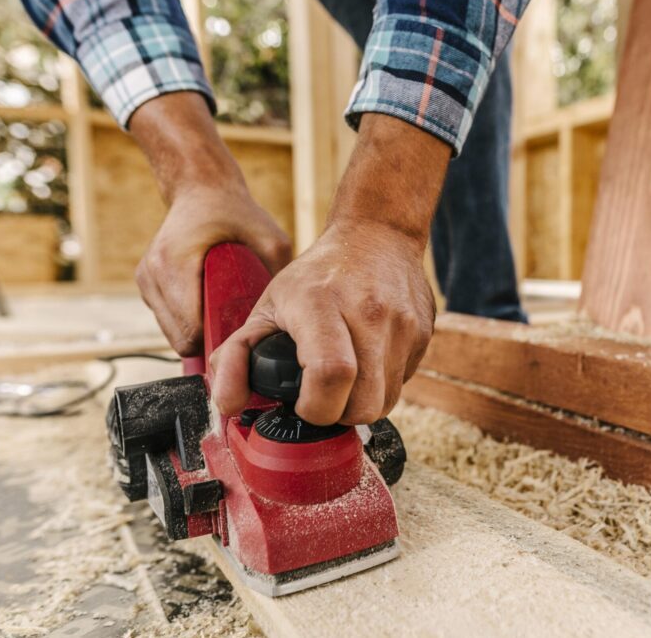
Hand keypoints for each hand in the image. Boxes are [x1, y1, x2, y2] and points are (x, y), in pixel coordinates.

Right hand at [135, 186, 291, 355]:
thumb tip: (290, 311)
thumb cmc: (234, 211)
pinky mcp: (146, 283)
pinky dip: (188, 319)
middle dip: (208, 340)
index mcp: (175, 263)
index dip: (217, 342)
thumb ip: (278, 271)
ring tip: (224, 314)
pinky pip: (168, 320)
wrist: (199, 188)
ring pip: (171, 333)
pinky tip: (209, 304)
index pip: (190, 330)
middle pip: (179, 338)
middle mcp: (153, 274)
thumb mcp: (270, 237)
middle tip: (237, 330)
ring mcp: (146, 280)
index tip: (240, 339)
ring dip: (197, 331)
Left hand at [210, 113, 450, 424]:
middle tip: (323, 398)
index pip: (331, 375)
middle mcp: (369, 312)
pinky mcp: (423, 333)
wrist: (378, 235)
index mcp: (321, 304)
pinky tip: (367, 361)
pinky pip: (402, 383)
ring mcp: (403, 324)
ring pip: (386, 402)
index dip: (316, 408)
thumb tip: (227, 403)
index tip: (304, 405)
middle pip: (364, 404)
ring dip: (361, 404)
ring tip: (344, 380)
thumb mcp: (266, 305)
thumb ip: (236, 356)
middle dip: (340, 415)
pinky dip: (381, 385)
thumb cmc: (317, 276)